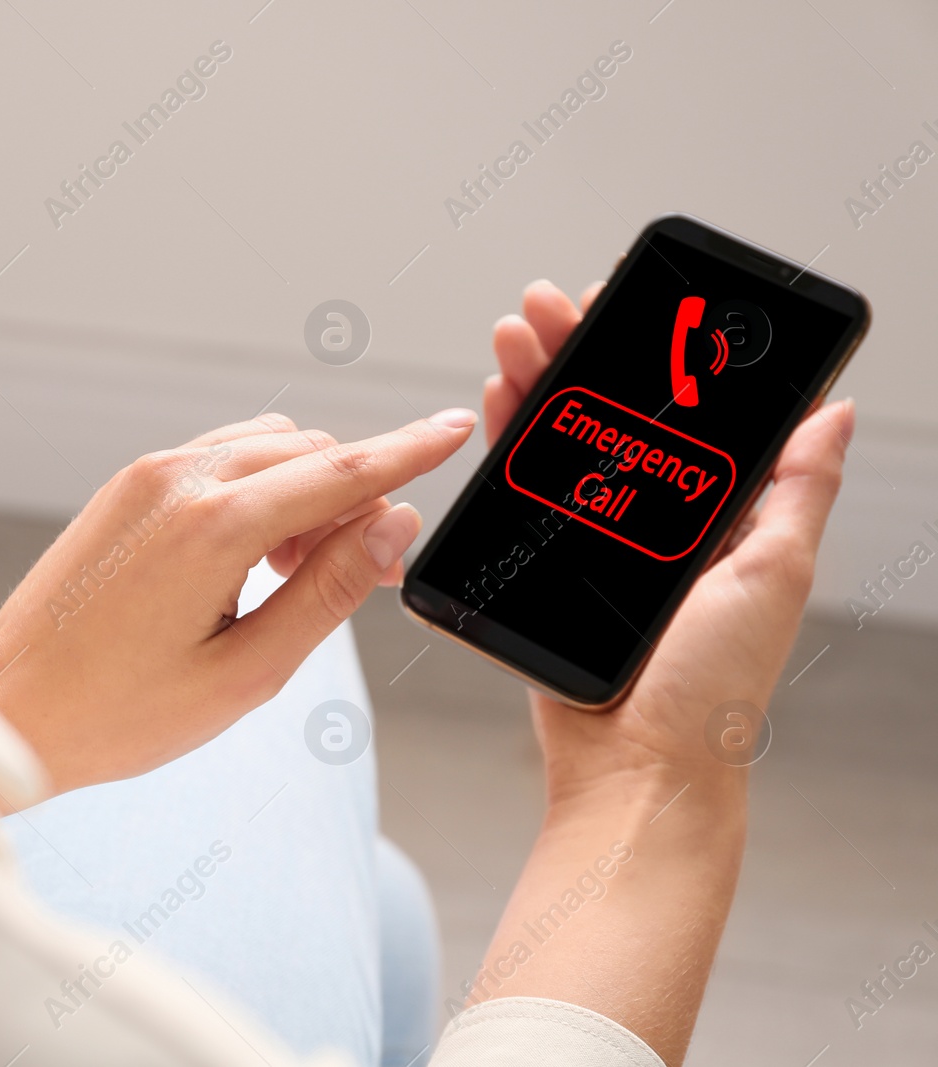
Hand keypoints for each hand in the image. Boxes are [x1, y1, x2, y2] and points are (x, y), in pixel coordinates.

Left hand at [0, 409, 477, 793]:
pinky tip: (253, 557)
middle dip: (355, 497)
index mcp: (214, 526)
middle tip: (365, 575)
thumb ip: (327, 592)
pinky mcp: (127, 487)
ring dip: (305, 491)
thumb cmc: (120, 712)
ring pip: (266, 446)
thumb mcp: (247, 673)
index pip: (342, 470)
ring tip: (299, 575)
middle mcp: (179, 480)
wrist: (12, 707)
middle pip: (309, 452)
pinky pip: (220, 458)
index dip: (411, 450)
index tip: (458, 427)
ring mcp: (147, 476)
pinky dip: (259, 487)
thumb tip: (392, 527)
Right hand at [475, 280, 852, 1063]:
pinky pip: (519, 492)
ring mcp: (595, 541)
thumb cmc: (713, 691)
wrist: (633, 769)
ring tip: (514, 329)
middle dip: (580, 348)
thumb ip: (796, 491)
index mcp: (718, 516)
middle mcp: (655, 520)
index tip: (634, 305)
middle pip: (612, 412)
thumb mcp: (772, 578)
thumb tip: (834, 411)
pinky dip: (505, 440)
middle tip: (554, 301)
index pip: (685, 411)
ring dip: (536, 378)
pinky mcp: (544, 567)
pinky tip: (497, 398)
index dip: (658, 352)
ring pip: (560, 440)